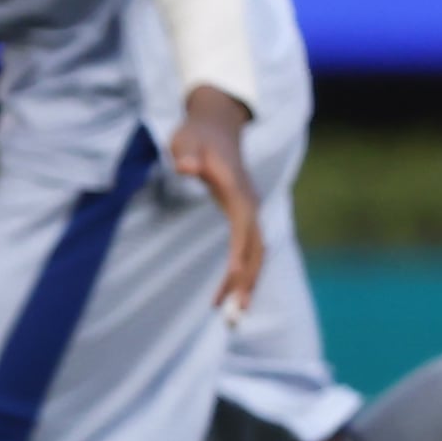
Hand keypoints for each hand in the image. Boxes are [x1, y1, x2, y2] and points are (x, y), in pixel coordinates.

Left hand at [171, 83, 266, 312]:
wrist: (216, 125)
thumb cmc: (195, 133)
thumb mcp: (184, 139)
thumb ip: (185, 153)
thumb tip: (186, 168)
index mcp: (237, 191)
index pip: (243, 228)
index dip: (239, 254)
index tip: (231, 279)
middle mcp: (250, 204)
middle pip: (256, 250)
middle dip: (247, 282)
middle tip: (232, 315)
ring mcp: (250, 211)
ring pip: (256, 255)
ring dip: (248, 284)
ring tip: (233, 315)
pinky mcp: (244, 216)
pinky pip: (250, 251)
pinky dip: (244, 273)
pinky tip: (232, 293)